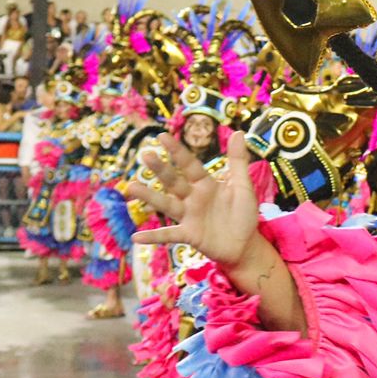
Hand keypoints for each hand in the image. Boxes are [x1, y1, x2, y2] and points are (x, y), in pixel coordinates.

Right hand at [128, 132, 256, 267]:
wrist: (245, 245)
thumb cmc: (243, 213)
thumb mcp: (243, 186)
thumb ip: (238, 161)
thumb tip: (238, 132)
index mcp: (205, 184)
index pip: (189, 164)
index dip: (177, 151)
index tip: (161, 136)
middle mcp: (192, 197)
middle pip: (174, 181)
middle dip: (161, 169)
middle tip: (146, 155)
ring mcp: (188, 216)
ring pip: (166, 204)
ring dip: (149, 197)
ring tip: (131, 187)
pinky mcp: (189, 234)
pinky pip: (169, 235)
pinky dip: (153, 237)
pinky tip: (136, 237)